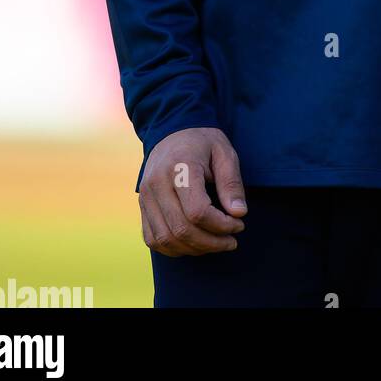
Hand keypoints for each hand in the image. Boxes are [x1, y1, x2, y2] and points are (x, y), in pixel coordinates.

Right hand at [139, 126, 247, 255]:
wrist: (172, 132)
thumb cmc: (202, 142)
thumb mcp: (224, 152)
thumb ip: (231, 183)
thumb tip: (239, 213)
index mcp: (179, 167)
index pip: (197, 211)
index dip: (220, 225)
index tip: (239, 224)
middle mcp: (156, 184)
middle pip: (181, 229)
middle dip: (211, 242)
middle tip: (231, 241)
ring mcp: (145, 197)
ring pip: (166, 239)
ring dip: (194, 249)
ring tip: (216, 244)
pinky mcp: (142, 207)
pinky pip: (153, 239)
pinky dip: (174, 248)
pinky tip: (195, 244)